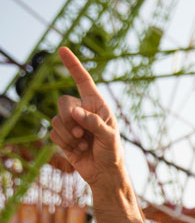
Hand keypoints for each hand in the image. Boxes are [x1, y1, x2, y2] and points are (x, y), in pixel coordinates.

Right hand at [49, 47, 122, 186]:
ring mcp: (72, 123)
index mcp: (98, 105)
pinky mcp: (63, 136)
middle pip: (64, 101)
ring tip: (83, 145)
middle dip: (70, 119)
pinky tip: (77, 151)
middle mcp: (83, 110)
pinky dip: (64, 143)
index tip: (62, 50)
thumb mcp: (109, 137)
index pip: (84, 81)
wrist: (104, 173)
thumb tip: (75, 111)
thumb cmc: (112, 153)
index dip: (73, 65)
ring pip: (56, 119)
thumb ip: (94, 123)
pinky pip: (53, 133)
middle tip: (83, 135)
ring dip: (69, 135)